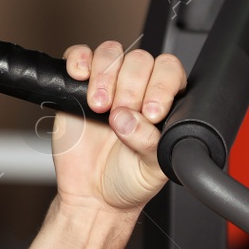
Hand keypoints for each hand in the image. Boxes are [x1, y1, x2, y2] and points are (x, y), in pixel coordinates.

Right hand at [49, 41, 188, 214]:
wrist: (93, 195)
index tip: (151, 113)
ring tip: (101, 107)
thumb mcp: (152, 168)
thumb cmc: (130, 180)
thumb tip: (129, 119)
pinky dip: (78, 59)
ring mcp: (108, 85)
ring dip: (106, 76)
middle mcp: (139, 89)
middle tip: (121, 116)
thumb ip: (149, 143)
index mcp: (166, 104)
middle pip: (140, 60)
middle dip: (131, 87)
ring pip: (112, 53)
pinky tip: (80, 78)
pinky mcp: (77, 86)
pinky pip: (78, 55)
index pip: (171, 72)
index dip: (162, 85)